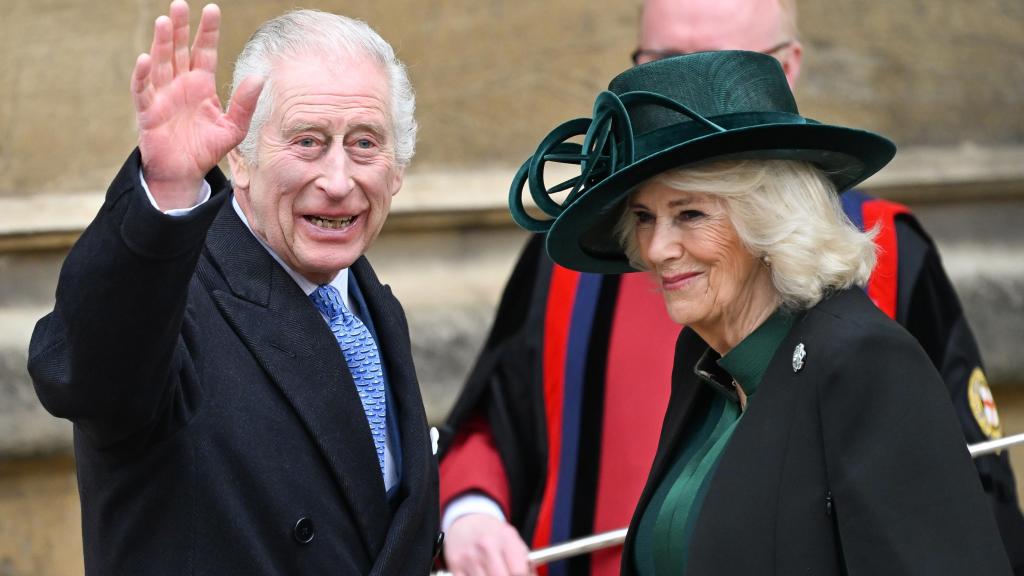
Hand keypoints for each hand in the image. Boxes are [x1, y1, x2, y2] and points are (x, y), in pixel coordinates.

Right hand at [131, 1, 263, 208]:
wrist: (185, 173)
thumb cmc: (207, 148)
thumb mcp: (234, 127)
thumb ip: (245, 103)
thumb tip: (260, 77)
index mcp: (201, 84)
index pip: (204, 51)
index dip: (207, 31)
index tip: (212, 9)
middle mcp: (180, 84)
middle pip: (179, 50)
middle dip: (180, 27)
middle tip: (181, 4)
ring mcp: (162, 95)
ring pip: (160, 63)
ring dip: (161, 43)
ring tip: (165, 21)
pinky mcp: (148, 111)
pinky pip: (143, 90)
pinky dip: (143, 75)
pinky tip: (145, 59)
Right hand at [443, 514, 535, 575]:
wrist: (467, 521)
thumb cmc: (493, 533)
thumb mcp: (513, 540)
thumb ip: (525, 562)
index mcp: (506, 538)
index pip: (518, 571)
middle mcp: (487, 546)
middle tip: (507, 574)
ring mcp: (469, 557)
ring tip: (495, 572)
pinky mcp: (456, 566)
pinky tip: (483, 573)